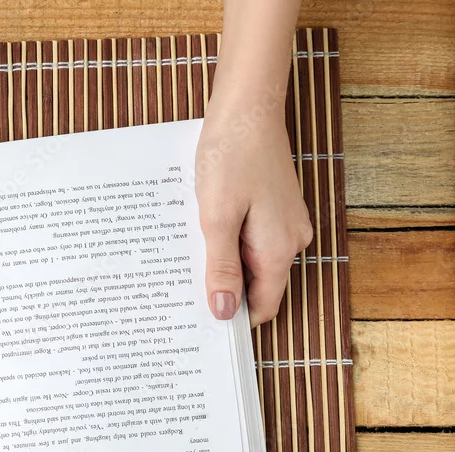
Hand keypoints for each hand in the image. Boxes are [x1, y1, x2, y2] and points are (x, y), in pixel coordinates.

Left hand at [194, 93, 312, 327]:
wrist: (248, 108)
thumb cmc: (231, 157)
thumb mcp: (218, 218)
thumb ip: (222, 268)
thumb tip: (225, 313)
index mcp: (279, 250)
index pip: (263, 307)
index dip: (234, 318)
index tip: (200, 323)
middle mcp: (291, 241)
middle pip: (257, 286)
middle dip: (223, 290)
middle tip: (181, 291)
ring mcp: (285, 223)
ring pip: (251, 261)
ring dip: (221, 263)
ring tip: (187, 258)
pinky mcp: (275, 208)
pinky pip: (251, 239)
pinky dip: (227, 241)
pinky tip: (201, 232)